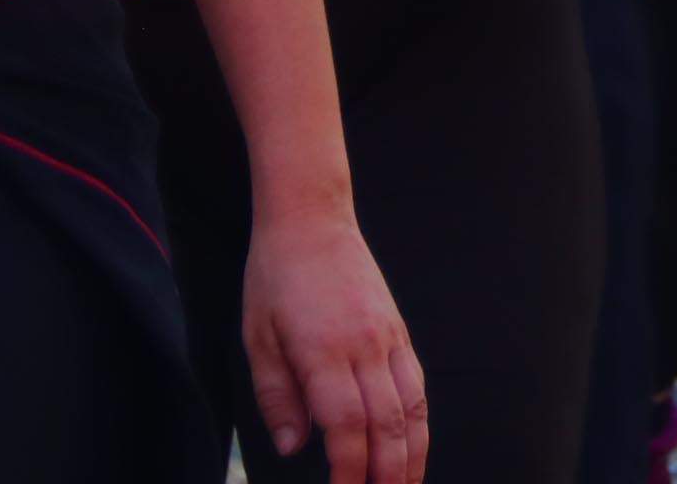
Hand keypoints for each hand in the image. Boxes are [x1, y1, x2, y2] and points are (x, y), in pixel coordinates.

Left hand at [241, 199, 424, 483]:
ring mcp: (387, 337)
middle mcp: (364, 347)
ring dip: (412, 455)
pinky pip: (417, 384)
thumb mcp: (257, 337)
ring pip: (412, 408)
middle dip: (388, 475)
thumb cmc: (275, 277)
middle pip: (387, 426)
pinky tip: (414, 444)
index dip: (350, 472)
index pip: (346, 428)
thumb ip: (277, 396)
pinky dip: (419, 421)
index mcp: (324, 352)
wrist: (312, 217)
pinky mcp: (398, 330)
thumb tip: (293, 448)